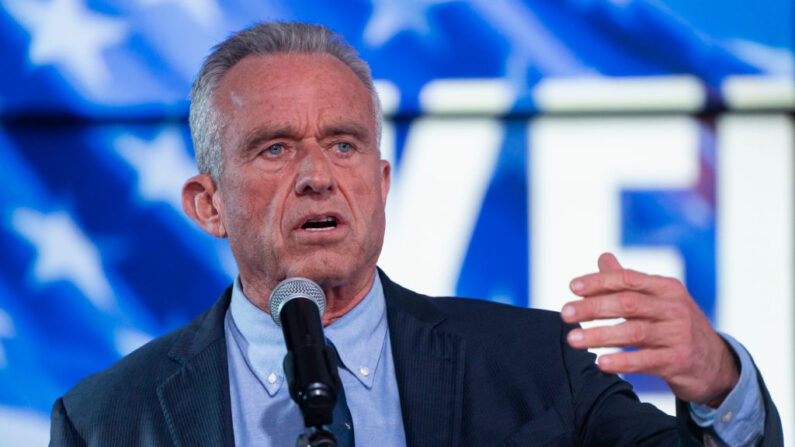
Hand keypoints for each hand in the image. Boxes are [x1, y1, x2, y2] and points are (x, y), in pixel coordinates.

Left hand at [561, 253, 738, 406]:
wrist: (716, 365)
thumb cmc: (676, 326)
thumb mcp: (659, 300)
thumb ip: (629, 281)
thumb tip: (602, 257)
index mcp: (667, 288)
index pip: (628, 279)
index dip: (599, 282)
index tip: (572, 287)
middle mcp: (674, 308)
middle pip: (627, 303)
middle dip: (592, 307)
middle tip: (565, 314)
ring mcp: (678, 335)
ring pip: (633, 332)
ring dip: (599, 335)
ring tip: (573, 339)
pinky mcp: (678, 361)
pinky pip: (645, 361)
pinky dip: (622, 361)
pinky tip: (600, 363)